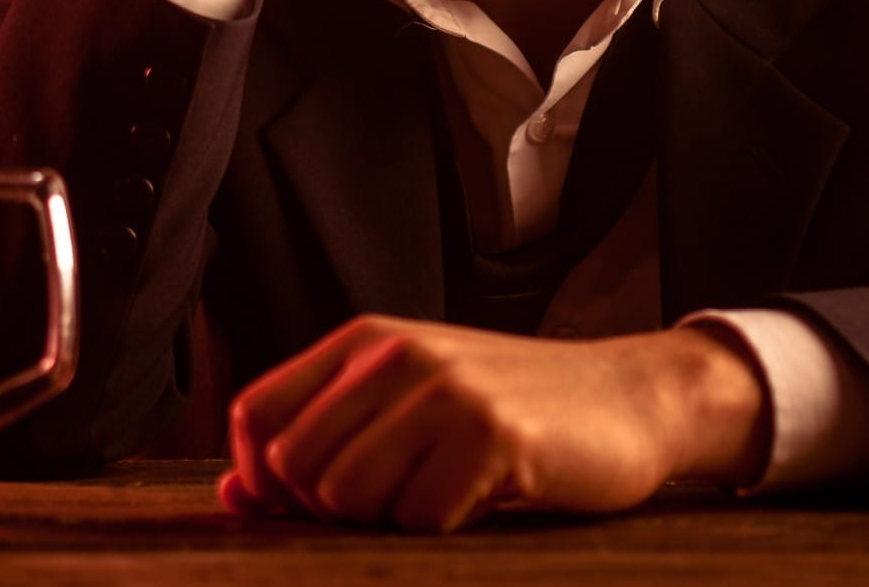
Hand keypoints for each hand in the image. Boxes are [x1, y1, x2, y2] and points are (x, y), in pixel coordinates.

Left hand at [218, 316, 769, 532]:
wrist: (633, 400)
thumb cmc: (515, 411)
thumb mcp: (410, 406)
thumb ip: (325, 438)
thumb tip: (235, 493)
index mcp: (366, 341)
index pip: (254, 414)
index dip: (262, 477)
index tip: (307, 504)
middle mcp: (396, 354)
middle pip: (294, 468)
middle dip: (333, 509)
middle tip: (401, 498)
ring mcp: (444, 390)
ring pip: (347, 498)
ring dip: (391, 519)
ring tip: (444, 491)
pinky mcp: (491, 433)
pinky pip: (420, 518)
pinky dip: (446, 526)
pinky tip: (484, 495)